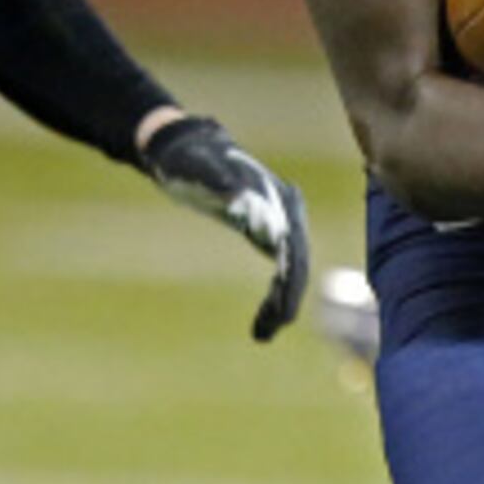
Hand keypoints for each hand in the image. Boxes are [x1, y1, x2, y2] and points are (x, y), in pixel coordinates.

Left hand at [143, 115, 310, 341]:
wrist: (185, 149)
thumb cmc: (190, 159)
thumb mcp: (200, 168)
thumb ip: (219, 181)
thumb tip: (239, 200)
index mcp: (279, 198)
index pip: (294, 247)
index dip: (290, 281)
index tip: (282, 311)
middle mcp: (287, 211)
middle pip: (298, 262)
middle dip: (287, 298)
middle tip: (269, 331)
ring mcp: (279, 222)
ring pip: (292, 270)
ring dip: (282, 302)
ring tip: (263, 334)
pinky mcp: (265, 232)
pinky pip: (280, 269)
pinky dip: (274, 294)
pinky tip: (264, 319)